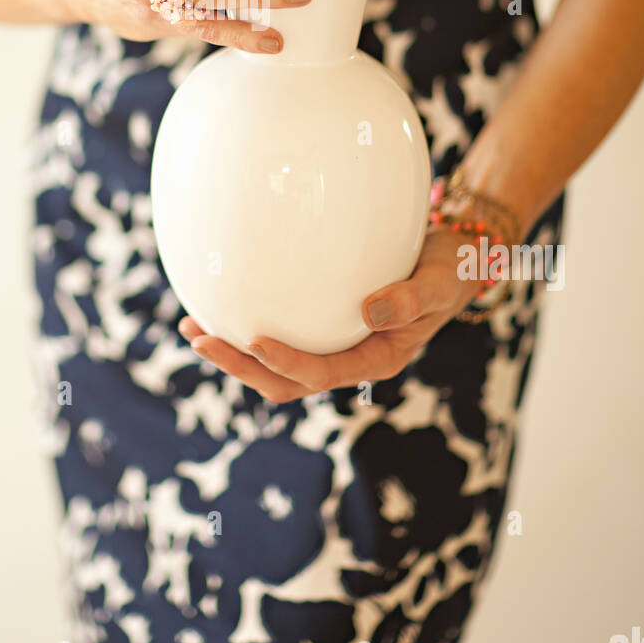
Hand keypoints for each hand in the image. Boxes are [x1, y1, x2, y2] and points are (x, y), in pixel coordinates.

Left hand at [178, 229, 480, 401]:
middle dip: (241, 366)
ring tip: (192, 328)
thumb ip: (413, 298)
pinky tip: (218, 304)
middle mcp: (349, 359)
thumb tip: (370, 310)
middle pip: (286, 381)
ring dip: (234, 352)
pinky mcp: (322, 325)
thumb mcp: (440, 282)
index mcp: (377, 359)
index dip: (286, 363)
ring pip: (275, 366)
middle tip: (200, 339)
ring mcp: (333, 345)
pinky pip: (281, 332)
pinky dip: (246, 326)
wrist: (451, 261)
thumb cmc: (448, 270)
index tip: (254, 340)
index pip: (322, 372)